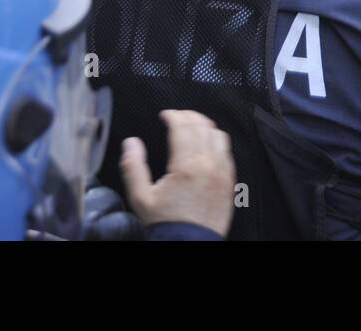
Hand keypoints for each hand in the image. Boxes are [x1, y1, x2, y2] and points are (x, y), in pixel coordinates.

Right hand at [119, 110, 235, 236]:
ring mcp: (223, 173)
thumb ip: (133, 167)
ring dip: (205, 126)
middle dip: (188, 116)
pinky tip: (207, 145)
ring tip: (192, 126)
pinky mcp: (230, 182)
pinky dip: (217, 141)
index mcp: (187, 165)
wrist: (189, 246)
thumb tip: (131, 142)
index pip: (183, 127)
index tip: (165, 115)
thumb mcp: (141, 198)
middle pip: (202, 126)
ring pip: (219, 136)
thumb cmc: (165, 224)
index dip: (173, 115)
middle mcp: (209, 164)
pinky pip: (228, 152)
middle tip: (177, 116)